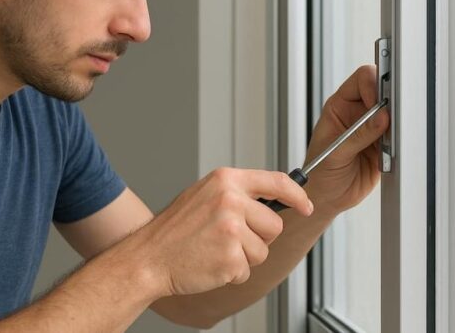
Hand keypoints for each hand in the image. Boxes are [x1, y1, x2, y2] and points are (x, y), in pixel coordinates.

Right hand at [133, 168, 312, 296]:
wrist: (148, 257)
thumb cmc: (174, 230)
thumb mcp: (204, 195)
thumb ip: (237, 193)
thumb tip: (272, 199)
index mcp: (225, 181)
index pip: (277, 181)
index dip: (297, 195)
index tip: (306, 205)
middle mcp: (230, 201)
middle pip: (274, 224)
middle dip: (259, 236)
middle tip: (228, 238)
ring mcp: (231, 229)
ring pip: (263, 250)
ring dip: (244, 257)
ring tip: (215, 250)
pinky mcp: (230, 257)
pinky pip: (247, 270)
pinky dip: (231, 273)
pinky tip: (210, 263)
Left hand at [304, 65, 389, 214]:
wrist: (328, 198)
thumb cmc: (320, 173)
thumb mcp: (334, 154)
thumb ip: (357, 136)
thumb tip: (380, 118)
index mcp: (340, 106)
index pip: (362, 80)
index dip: (374, 85)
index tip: (379, 103)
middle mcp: (358, 113)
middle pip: (384, 93)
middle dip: (390, 104)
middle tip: (390, 121)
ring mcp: (372, 129)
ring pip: (394, 115)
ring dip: (394, 127)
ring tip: (383, 144)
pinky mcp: (384, 145)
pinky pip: (398, 137)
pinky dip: (397, 144)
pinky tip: (385, 155)